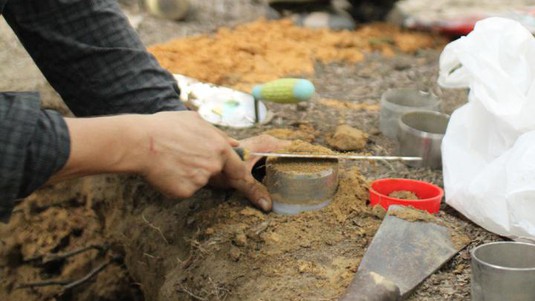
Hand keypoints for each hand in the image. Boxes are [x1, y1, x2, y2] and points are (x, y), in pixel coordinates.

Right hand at [54, 112, 288, 211]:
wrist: (140, 142)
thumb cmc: (165, 127)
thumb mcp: (195, 122)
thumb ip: (217, 135)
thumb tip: (234, 144)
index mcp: (220, 148)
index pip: (241, 173)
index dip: (255, 190)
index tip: (266, 204)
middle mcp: (213, 166)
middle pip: (215, 176)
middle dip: (202, 171)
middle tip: (182, 158)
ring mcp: (200, 181)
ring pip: (197, 182)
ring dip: (186, 174)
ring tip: (169, 158)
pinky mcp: (185, 192)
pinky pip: (183, 190)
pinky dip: (175, 183)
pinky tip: (164, 170)